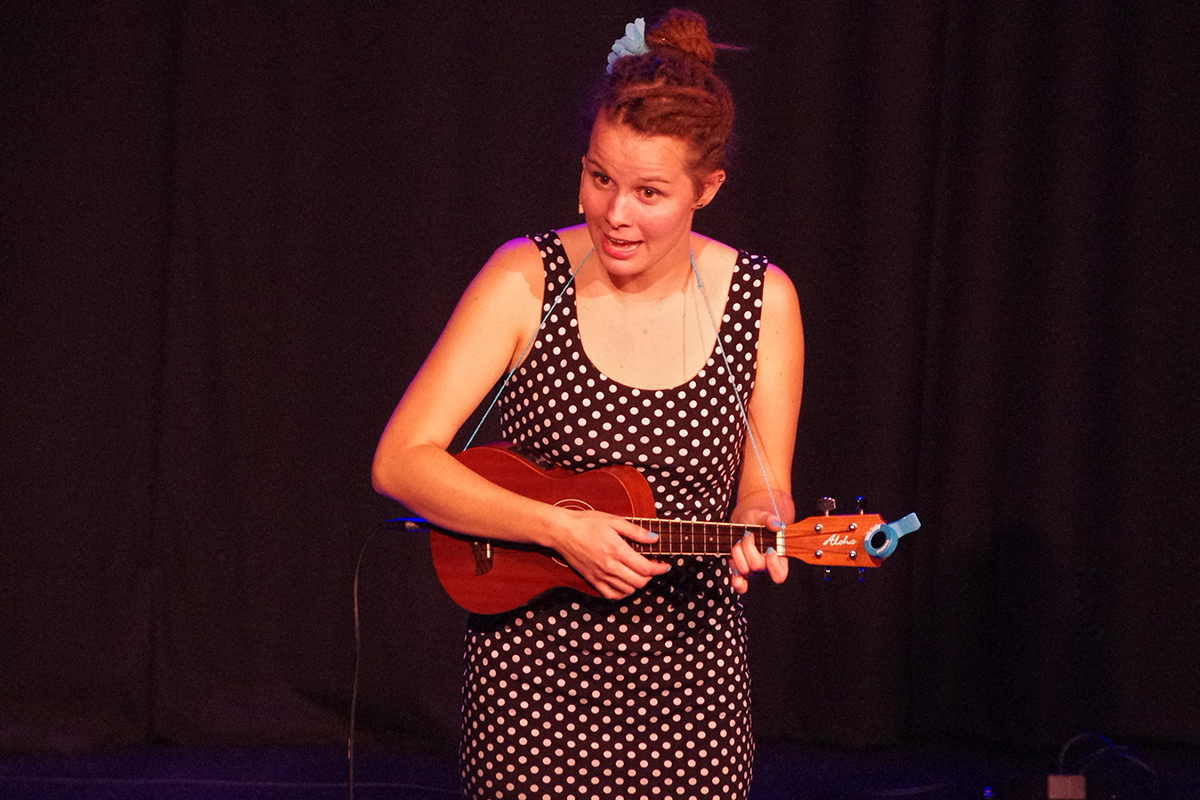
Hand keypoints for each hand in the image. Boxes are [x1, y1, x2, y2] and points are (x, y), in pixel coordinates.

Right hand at [549, 509, 671, 599]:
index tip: (665, 565)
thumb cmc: (587, 523)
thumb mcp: (614, 520)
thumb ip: (636, 531)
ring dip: (638, 583)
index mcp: (617, 551)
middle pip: (640, 582)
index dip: (660, 569)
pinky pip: (611, 595)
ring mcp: (600, 575)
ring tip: (639, 572)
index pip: (646, 568)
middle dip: (651, 576)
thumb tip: (655, 538)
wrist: (562, 531)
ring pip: (628, 590)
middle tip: (652, 565)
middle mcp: (610, 567)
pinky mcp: (592, 580)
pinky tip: (625, 582)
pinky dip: (622, 592)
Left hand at [728, 511, 788, 593]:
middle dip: (749, 548)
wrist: (744, 522)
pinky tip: (733, 561)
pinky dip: (734, 576)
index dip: (773, 564)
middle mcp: (766, 567)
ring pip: (744, 570)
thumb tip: (776, 525)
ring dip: (738, 552)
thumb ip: (770, 519)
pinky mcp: (740, 570)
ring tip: (739, 541)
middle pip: (756, 567)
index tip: (769, 548)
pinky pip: (738, 584)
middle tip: (748, 535)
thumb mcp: (762, 515)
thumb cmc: (756, 520)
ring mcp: (752, 571)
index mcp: (778, 558)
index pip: (779, 575)